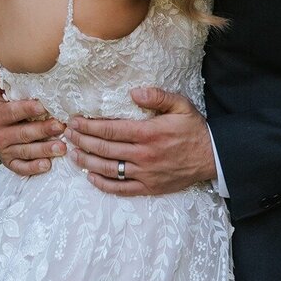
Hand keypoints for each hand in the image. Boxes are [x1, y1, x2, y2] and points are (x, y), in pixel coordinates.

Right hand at [0, 67, 66, 175]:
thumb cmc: (0, 104)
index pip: (13, 112)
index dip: (28, 110)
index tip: (44, 106)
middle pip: (23, 133)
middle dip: (43, 130)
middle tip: (61, 127)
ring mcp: (3, 150)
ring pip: (25, 151)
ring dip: (43, 150)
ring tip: (61, 147)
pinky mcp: (9, 162)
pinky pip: (21, 167)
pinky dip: (33, 168)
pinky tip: (47, 165)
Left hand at [64, 87, 215, 195]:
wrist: (212, 158)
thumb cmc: (194, 129)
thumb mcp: (181, 105)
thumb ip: (157, 96)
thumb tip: (133, 92)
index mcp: (148, 133)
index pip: (110, 129)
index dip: (89, 126)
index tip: (75, 121)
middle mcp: (143, 155)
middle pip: (104, 149)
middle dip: (82, 141)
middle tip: (67, 134)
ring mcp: (144, 174)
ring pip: (108, 169)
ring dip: (86, 161)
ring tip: (72, 154)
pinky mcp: (148, 188)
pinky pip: (120, 189)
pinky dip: (102, 184)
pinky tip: (90, 176)